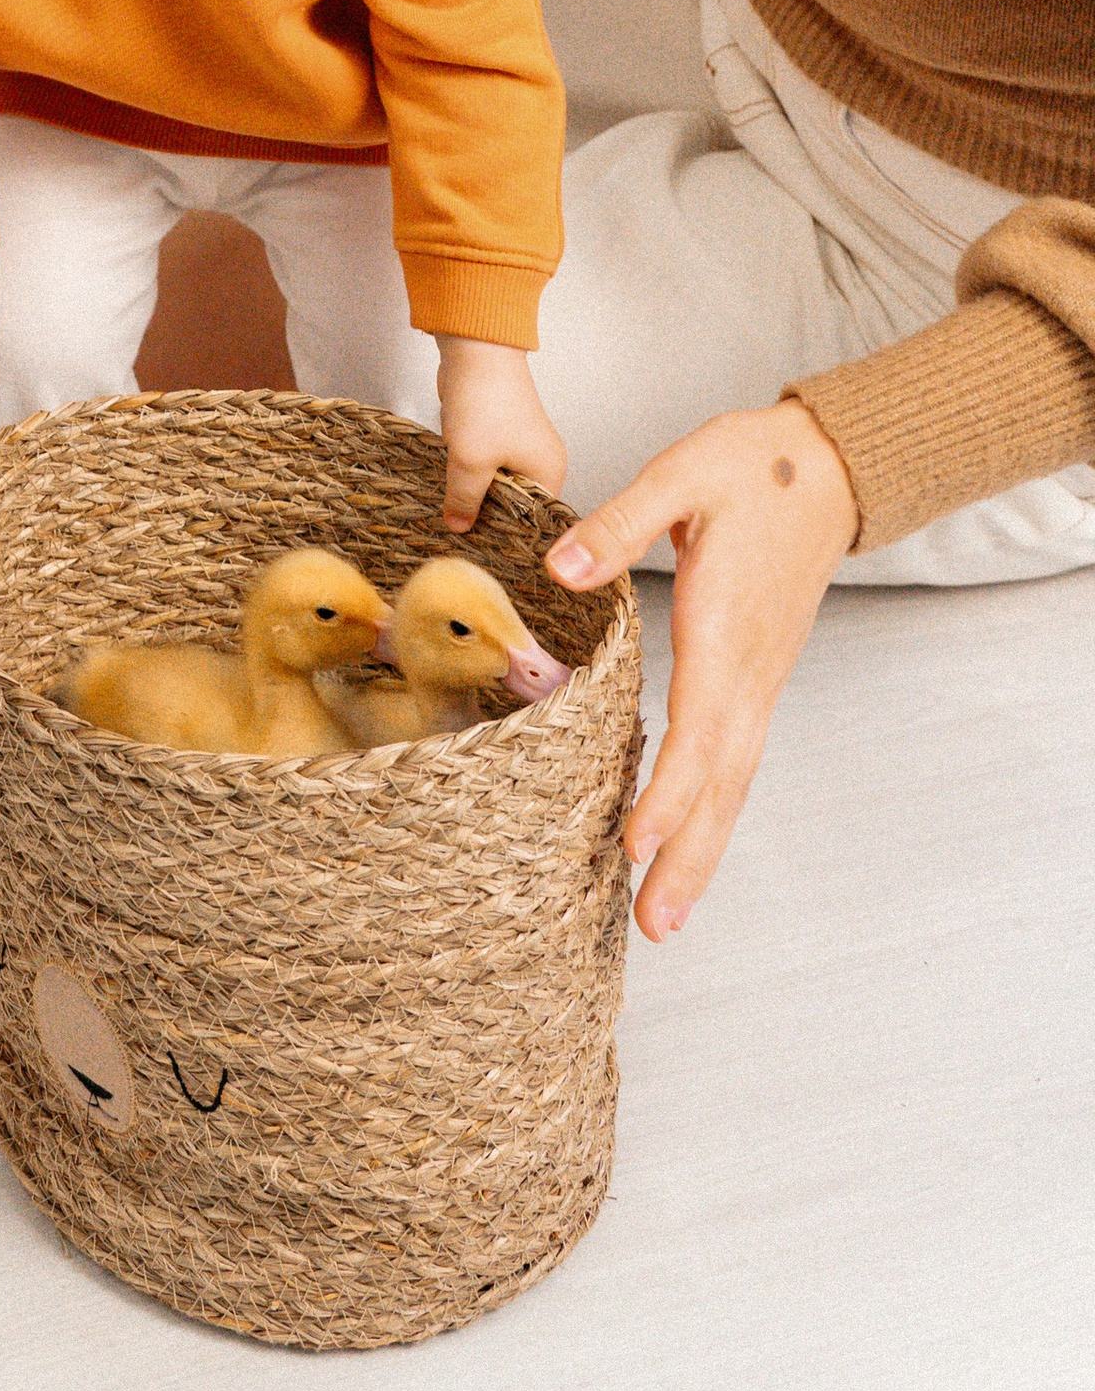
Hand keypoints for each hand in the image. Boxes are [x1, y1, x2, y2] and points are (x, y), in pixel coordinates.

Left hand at [434, 336, 567, 530]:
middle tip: (465, 537)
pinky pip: (483, 463)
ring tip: (454, 515)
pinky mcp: (496, 431)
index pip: (535, 520)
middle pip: (514, 503)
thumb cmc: (485, 401)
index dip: (510, 536)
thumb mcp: (471, 461)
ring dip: (474, 491)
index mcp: (548, 471)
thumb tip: (459, 524)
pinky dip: (467, 471)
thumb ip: (464, 498)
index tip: (487, 552)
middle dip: (488, 514)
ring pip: (495, 482)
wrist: (473, 349)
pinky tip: (449, 483)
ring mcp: (517, 444)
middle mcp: (539, 460)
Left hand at [547, 403, 856, 941]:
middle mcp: (749, 668)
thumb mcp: (681, 473)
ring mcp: (761, 678)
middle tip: (654, 925)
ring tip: (666, 912)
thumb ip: (620, 524)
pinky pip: (735, 756)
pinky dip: (712, 807)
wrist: (829, 465)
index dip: (668, 791)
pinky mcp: (758, 674)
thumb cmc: (752, 466)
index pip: (697, 728)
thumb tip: (562, 569)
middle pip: (721, 780)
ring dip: (702, 846)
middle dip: (689, 854)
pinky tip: (686, 838)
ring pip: (733, 779)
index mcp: (725, 627)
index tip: (637, 843)